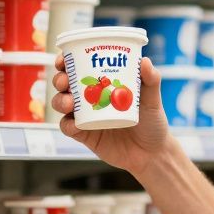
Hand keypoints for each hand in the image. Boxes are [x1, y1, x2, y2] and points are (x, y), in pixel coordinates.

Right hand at [51, 55, 170, 175]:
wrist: (152, 153)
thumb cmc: (153, 123)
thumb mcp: (153, 99)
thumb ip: (151, 80)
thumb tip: (144, 61)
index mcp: (103, 84)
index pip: (80, 67)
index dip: (67, 61)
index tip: (64, 59)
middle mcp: (91, 98)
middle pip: (66, 84)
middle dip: (60, 79)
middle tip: (65, 81)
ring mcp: (86, 117)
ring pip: (62, 104)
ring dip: (60, 100)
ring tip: (69, 103)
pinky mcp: (85, 135)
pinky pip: (68, 128)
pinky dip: (67, 125)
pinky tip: (74, 124)